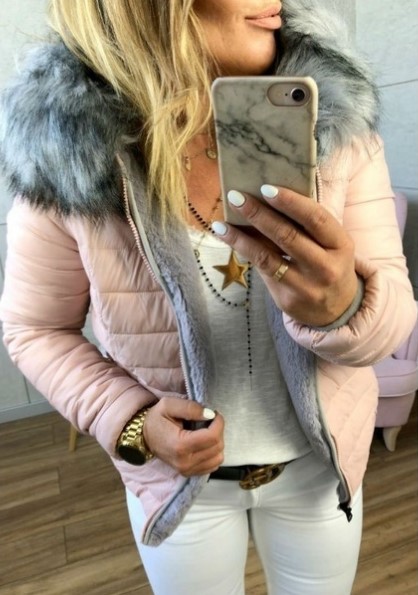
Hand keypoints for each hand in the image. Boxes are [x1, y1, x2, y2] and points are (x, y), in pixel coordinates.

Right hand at [143, 398, 223, 475]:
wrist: (144, 437)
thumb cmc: (156, 419)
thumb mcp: (168, 405)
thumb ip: (190, 407)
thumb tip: (209, 414)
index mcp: (179, 445)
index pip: (212, 437)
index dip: (219, 422)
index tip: (214, 413)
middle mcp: (184, 462)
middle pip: (217, 447)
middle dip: (218, 430)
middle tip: (209, 421)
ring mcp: (187, 470)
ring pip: (218, 457)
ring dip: (217, 442)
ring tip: (206, 432)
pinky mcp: (190, 473)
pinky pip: (213, 465)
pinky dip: (213, 453)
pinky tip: (203, 443)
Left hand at [213, 186, 357, 326]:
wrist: (337, 311)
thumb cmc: (329, 264)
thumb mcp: (331, 244)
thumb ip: (307, 226)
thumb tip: (266, 197)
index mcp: (341, 245)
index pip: (316, 218)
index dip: (290, 202)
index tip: (265, 188)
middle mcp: (326, 267)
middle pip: (288, 236)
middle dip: (258, 214)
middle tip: (236, 197)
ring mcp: (306, 287)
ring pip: (268, 258)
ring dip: (240, 238)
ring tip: (221, 224)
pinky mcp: (288, 300)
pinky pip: (262, 271)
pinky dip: (244, 252)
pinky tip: (229, 239)